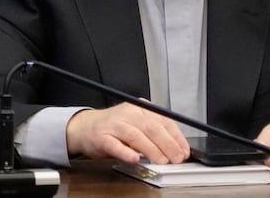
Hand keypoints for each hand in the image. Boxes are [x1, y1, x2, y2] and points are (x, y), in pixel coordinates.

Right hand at [65, 103, 189, 163]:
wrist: (85, 127)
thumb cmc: (115, 127)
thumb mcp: (136, 123)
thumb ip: (154, 132)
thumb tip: (177, 148)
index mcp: (139, 108)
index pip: (163, 120)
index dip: (176, 137)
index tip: (184, 151)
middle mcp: (127, 114)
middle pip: (151, 127)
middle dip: (167, 144)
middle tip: (176, 159)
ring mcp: (113, 125)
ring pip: (135, 136)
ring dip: (151, 150)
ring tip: (161, 161)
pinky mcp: (101, 138)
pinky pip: (115, 145)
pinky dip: (126, 152)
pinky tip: (134, 159)